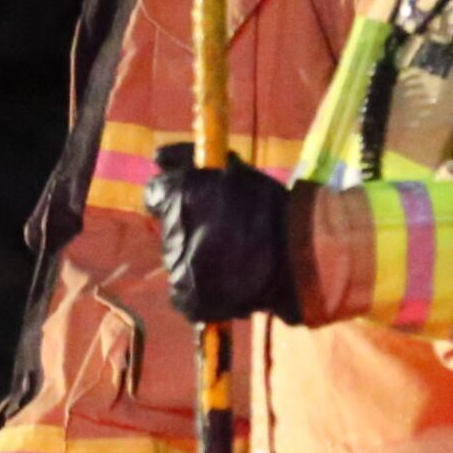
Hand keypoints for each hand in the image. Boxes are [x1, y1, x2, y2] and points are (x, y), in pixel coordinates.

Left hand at [144, 143, 297, 324]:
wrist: (297, 255)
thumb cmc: (268, 207)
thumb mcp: (232, 172)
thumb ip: (190, 160)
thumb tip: (157, 156)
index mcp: (178, 195)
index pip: (155, 194)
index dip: (174, 197)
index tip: (192, 200)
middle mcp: (171, 230)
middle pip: (169, 228)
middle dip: (189, 229)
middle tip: (222, 233)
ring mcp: (178, 266)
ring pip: (177, 259)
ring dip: (196, 258)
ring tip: (230, 260)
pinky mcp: (188, 296)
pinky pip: (184, 292)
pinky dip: (200, 289)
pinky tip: (226, 282)